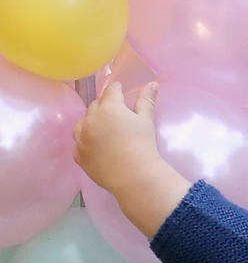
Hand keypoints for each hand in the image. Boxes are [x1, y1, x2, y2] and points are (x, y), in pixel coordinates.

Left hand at [73, 80, 190, 239]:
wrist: (135, 178)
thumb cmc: (144, 147)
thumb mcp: (146, 121)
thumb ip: (146, 101)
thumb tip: (153, 84)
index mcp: (109, 107)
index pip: (111, 91)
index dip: (117, 91)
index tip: (120, 93)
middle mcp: (91, 119)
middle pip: (95, 106)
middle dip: (104, 108)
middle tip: (115, 118)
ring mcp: (82, 138)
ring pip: (81, 124)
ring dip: (89, 125)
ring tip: (101, 133)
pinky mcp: (80, 156)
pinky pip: (78, 147)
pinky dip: (85, 146)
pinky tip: (95, 150)